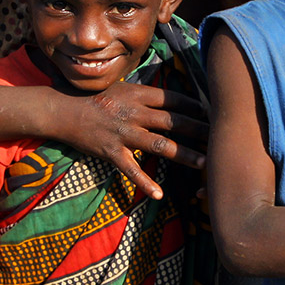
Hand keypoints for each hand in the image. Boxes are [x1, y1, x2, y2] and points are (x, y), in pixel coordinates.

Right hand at [59, 81, 207, 199]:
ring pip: (160, 145)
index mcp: (137, 94)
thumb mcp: (122, 89)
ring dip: (184, 154)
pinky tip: (159, 195)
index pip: (173, 99)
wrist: (63, 110)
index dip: (196, 106)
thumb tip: (173, 99)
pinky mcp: (110, 151)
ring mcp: (122, 132)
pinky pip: (130, 170)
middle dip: (199, 129)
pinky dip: (144, 183)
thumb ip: (146, 95)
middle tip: (221, 138)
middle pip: (173, 121)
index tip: (214, 112)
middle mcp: (133, 112)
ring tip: (205, 164)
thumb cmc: (95, 98)